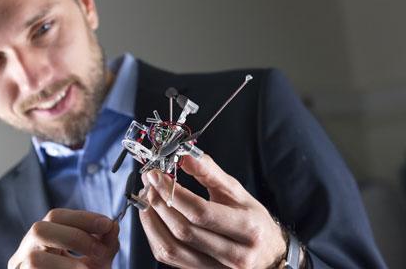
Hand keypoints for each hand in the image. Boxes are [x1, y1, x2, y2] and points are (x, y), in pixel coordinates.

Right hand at [8, 208, 118, 268]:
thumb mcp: (95, 261)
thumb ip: (104, 244)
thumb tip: (112, 227)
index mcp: (43, 239)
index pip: (55, 216)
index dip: (82, 218)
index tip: (108, 225)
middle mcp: (26, 251)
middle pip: (39, 230)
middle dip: (74, 236)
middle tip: (100, 252)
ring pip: (34, 260)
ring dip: (67, 265)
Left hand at [138, 153, 286, 268]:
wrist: (267, 254)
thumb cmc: (252, 221)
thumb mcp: (238, 192)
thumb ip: (210, 172)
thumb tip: (184, 155)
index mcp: (248, 228)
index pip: (201, 212)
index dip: (173, 193)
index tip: (157, 176)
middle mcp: (235, 254)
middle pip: (184, 231)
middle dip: (160, 203)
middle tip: (149, 183)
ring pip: (172, 248)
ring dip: (152, 220)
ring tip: (147, 198)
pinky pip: (169, 257)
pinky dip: (155, 235)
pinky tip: (152, 217)